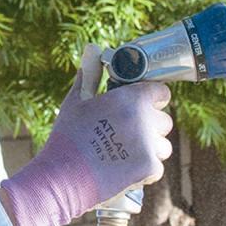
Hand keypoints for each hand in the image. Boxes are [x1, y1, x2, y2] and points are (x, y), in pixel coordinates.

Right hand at [0, 45, 171, 225]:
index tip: (139, 106)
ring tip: (123, 153)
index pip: (161, 93)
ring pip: (163, 146)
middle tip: (125, 133)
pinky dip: (144, 170)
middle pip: (164, 121)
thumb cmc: (67, 136)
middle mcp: (145, 119)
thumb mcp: (76, 101)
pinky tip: (123, 168)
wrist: (61, 176)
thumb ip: (90, 75)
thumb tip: (92, 49)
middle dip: (149, 126)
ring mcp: (149, 145)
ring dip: (149, 149)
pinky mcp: (149, 168)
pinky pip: (156, 166)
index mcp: (130, 98)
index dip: (151, 99)